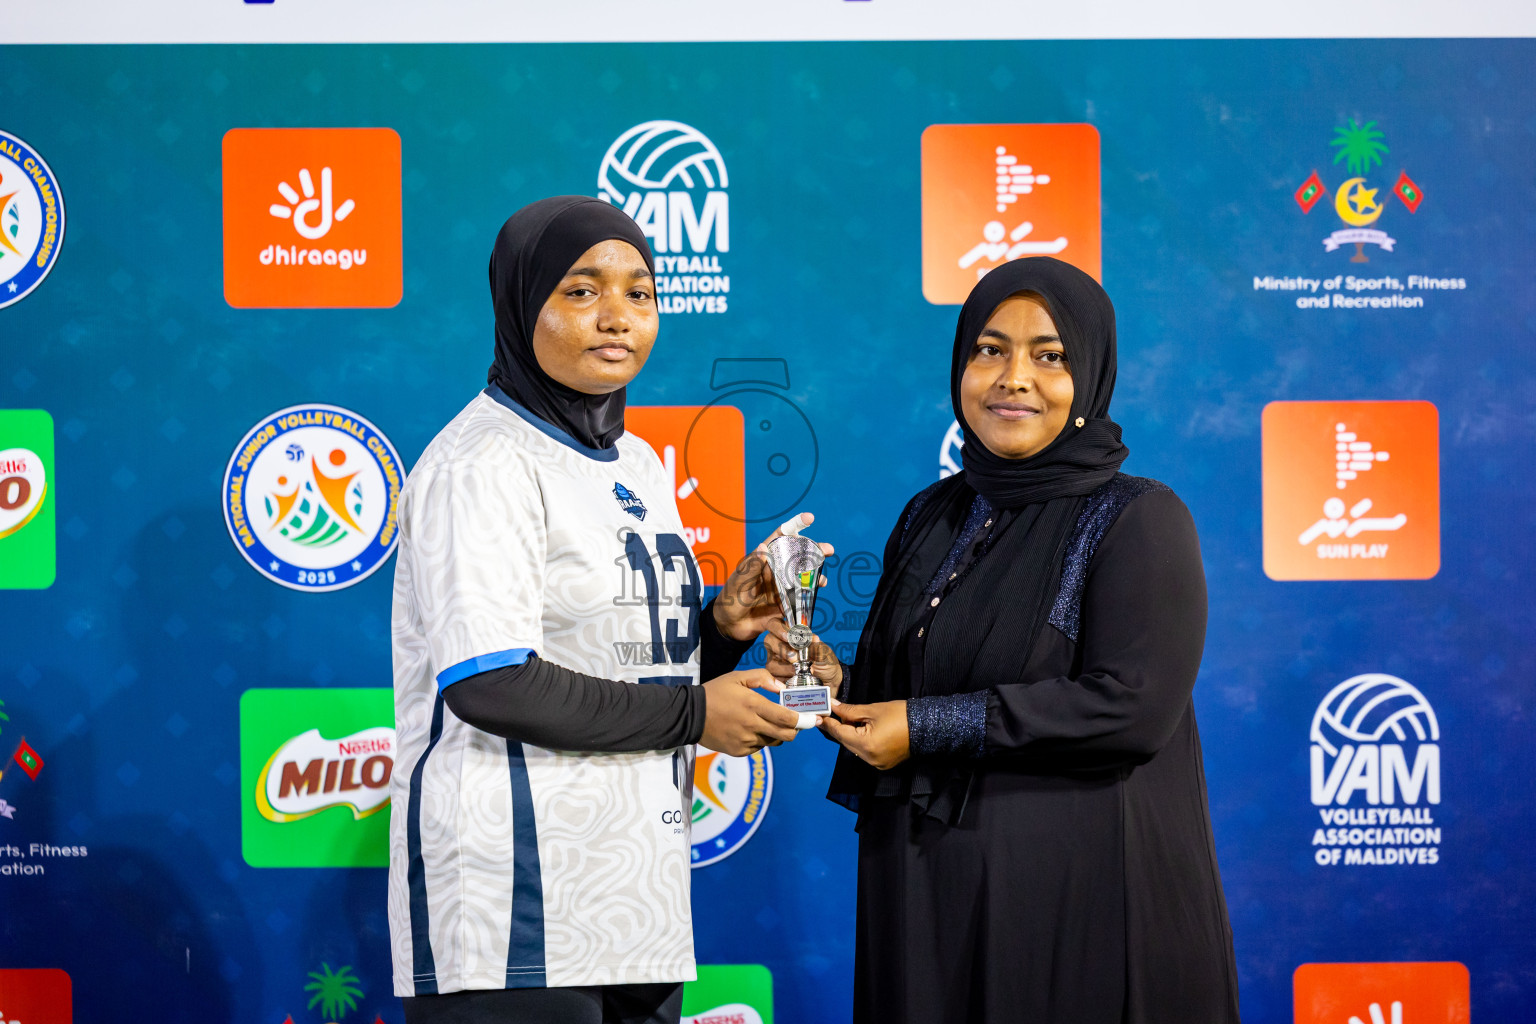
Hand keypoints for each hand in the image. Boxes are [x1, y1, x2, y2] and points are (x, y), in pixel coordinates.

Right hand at [699, 668, 801, 755]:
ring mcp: (745, 741)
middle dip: (795, 730)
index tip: (813, 719)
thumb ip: (762, 678)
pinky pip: (758, 748)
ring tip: (768, 723)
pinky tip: (751, 730)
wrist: (690, 715)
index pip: (787, 718)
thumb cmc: (715, 692)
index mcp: (753, 705)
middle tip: (796, 723)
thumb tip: (781, 686)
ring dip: (777, 734)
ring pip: (773, 741)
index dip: (803, 720)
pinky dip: (761, 740)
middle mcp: (751, 725)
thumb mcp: (737, 677)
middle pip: (786, 735)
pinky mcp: (738, 751)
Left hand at [712, 512, 834, 642]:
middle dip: (815, 552)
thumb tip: (764, 547)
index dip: (795, 525)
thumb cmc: (730, 597)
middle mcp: (776, 572)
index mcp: (764, 560)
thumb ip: (752, 566)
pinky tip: (811, 603)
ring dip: (815, 578)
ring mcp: (782, 588)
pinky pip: (800, 603)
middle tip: (829, 550)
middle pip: (798, 557)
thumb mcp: (739, 581)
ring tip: (822, 581)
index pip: (780, 538)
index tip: (809, 518)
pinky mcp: (786, 606)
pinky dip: (808, 602)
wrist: (730, 625)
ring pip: (803, 579)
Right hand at [763, 619, 843, 690]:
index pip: (776, 624)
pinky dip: (786, 678)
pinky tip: (795, 678)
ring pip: (771, 661)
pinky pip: (774, 676)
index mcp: (791, 634)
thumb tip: (813, 638)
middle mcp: (780, 645)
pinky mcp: (776, 675)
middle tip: (795, 659)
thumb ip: (817, 646)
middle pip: (769, 640)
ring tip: (799, 671)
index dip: (779, 629)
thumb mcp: (825, 653)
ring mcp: (776, 660)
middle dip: (782, 650)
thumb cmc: (825, 663)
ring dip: (786, 668)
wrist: (829, 682)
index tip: (789, 637)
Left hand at [819, 700, 909, 769]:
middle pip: (845, 742)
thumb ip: (850, 711)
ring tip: (849, 719)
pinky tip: (861, 729)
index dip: (828, 723)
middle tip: (830, 714)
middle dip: (838, 728)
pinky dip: (860, 740)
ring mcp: (876, 763)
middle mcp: (869, 758)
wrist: (926, 726)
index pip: (840, 733)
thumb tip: (834, 707)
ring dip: (849, 734)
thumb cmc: (901, 715)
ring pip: (854, 747)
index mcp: (866, 745)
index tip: (818, 716)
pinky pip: (864, 751)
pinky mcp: (883, 763)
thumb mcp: (873, 710)